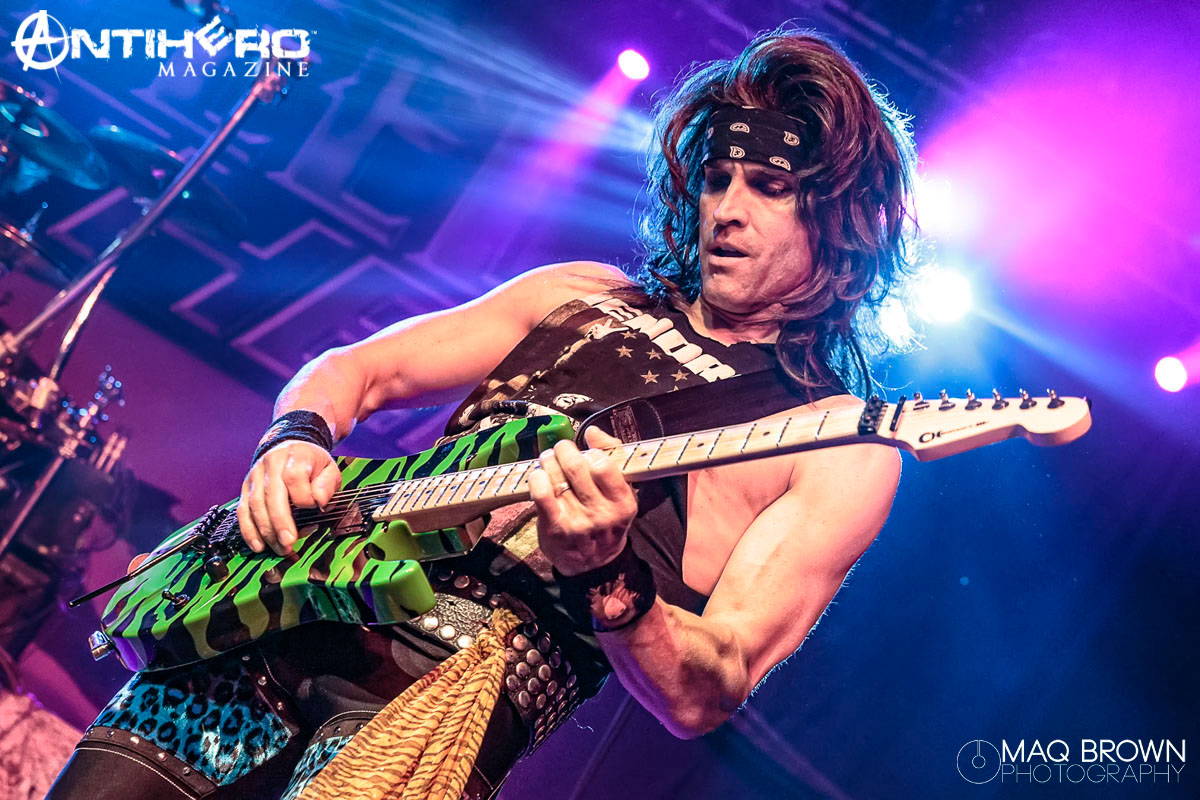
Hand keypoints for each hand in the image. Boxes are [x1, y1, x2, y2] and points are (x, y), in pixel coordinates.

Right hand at [238, 440, 340, 554]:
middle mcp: (270, 463)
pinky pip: (242, 511)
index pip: (294, 477)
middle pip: (271, 494)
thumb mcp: (328, 468)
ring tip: (279, 549)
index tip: (316, 508)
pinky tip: (259, 545)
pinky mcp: (245, 488)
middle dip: (280, 522)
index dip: (304, 497)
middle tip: (289, 543)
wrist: (288, 448)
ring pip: (255, 505)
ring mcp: (255, 476)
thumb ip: (327, 484)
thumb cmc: (310, 463)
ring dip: (266, 531)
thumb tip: (319, 501)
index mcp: (294, 455)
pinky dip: (249, 531)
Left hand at [528, 427, 636, 575]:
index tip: (585, 453)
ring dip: (548, 461)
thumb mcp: (621, 492)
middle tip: (561, 450)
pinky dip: (537, 478)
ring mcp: (577, 522)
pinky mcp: (555, 528)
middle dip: (564, 449)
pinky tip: (539, 475)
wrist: (593, 564)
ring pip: (556, 476)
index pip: (603, 464)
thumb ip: (613, 456)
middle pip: (576, 466)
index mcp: (623, 503)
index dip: (590, 452)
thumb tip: (593, 431)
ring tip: (549, 460)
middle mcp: (602, 514)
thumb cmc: (606, 519)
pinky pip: (541, 493)